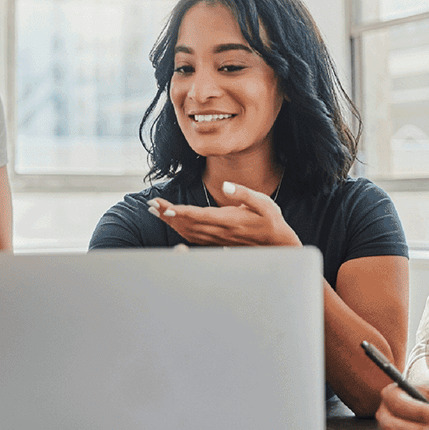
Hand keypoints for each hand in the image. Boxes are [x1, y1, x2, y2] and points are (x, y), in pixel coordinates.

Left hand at [148, 181, 302, 246]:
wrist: (278, 243)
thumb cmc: (271, 220)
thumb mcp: (263, 202)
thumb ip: (244, 194)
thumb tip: (226, 186)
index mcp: (228, 220)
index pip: (198, 215)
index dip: (179, 212)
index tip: (164, 206)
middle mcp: (219, 231)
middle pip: (188, 223)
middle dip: (168, 214)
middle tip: (151, 205)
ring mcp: (217, 239)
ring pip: (188, 231)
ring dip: (171, 222)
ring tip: (155, 212)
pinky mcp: (217, 242)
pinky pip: (194, 238)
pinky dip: (179, 231)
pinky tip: (172, 224)